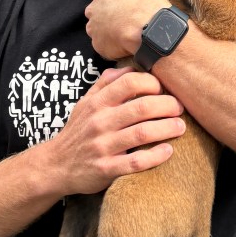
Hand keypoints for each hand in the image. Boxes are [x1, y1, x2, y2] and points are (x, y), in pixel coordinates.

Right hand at [42, 66, 185, 194]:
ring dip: (167, 129)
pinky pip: (136, 162)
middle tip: (180, 108)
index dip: (152, 83)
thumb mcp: (84, 104)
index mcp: (97, 103)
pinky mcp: (106, 169)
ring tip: (180, 127)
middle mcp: (100, 122)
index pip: (129, 83)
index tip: (163, 89)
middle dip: (166, 105)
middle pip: (141, 108)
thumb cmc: (77, 132)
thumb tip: (128, 67)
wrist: (55, 166)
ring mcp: (103, 146)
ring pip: (142, 133)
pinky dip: (155, 156)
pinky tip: (168, 151)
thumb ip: (104, 84)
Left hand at [85, 0, 166, 59]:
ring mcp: (93, 28)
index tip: (124, 7)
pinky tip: (125, 45)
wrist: (149, 28)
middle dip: (107, 17)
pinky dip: (112, 47)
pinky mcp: (97, 45)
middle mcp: (93, 9)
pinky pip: (104, 46)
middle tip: (123, 21)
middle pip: (97, 13)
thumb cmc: (147, 4)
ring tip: (125, 35)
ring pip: (98, 30)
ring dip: (108, 32)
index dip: (114, 2)